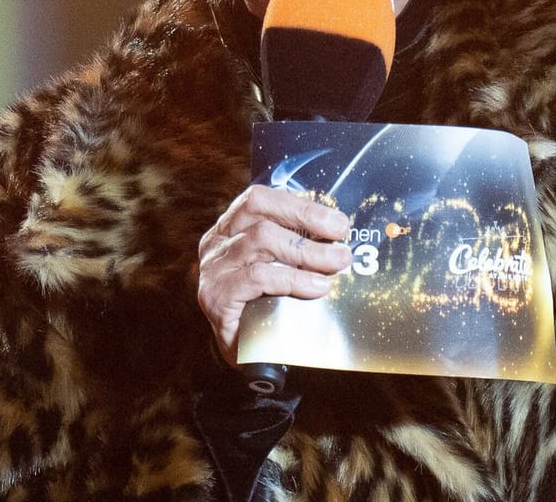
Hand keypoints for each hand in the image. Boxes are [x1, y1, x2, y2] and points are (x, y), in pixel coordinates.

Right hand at [196, 185, 351, 362]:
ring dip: (306, 251)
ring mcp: (213, 269)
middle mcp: (216, 243)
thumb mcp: (281, 268)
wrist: (245, 356)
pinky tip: (317, 287)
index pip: (259, 199)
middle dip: (307, 222)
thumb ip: (298, 247)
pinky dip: (292, 279)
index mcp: (230, 229)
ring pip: (261, 241)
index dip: (299, 205)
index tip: (336, 221)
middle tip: (342, 239)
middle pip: (260, 215)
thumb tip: (340, 234)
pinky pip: (257, 277)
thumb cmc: (266, 307)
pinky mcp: (216, 297)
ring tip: (336, 263)